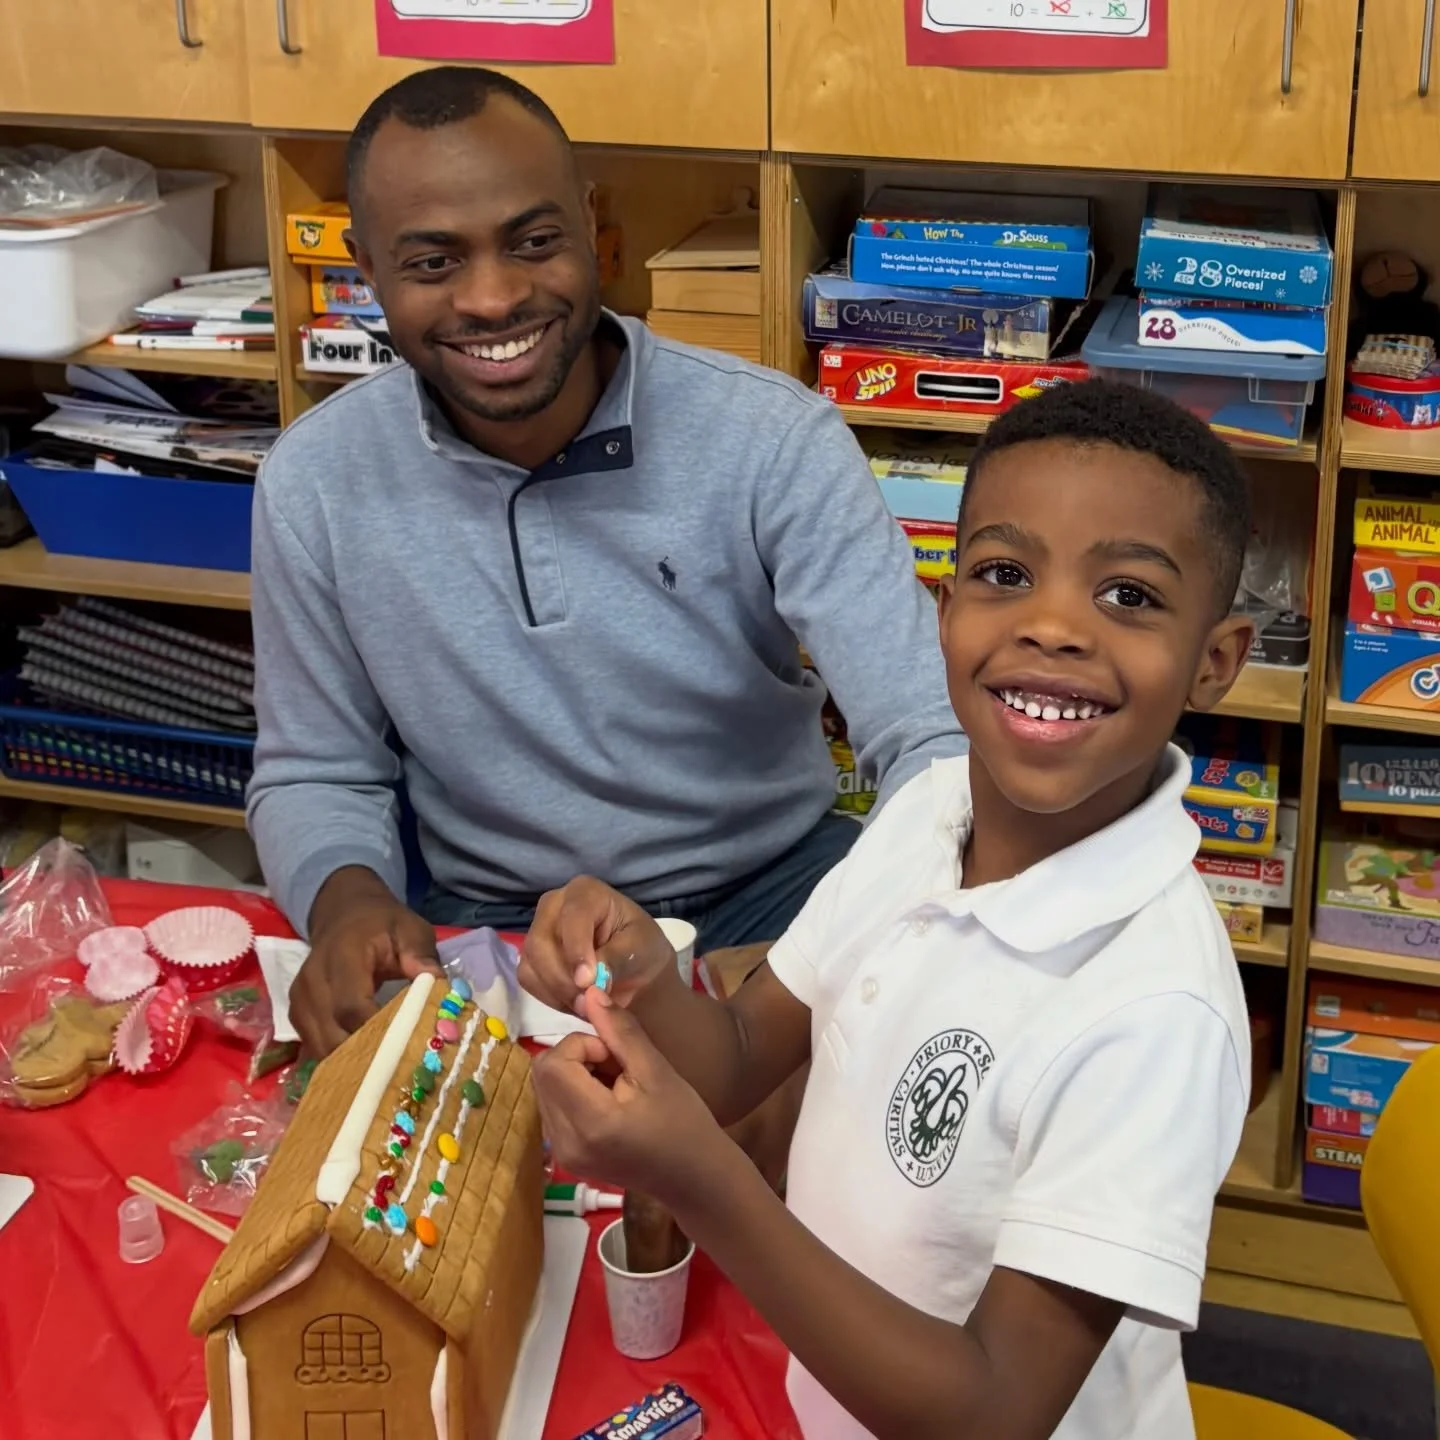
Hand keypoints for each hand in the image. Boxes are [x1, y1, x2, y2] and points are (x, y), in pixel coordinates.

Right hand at [292, 867, 440, 1055]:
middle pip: (332, 1034)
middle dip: (365, 1058)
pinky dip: (337, 1060)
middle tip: (399, 1073)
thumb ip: (421, 956)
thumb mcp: (410, 929)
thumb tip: (437, 986)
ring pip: (320, 1047)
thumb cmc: (383, 924)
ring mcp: (300, 1000)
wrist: (345, 912)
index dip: (375, 1033)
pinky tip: (363, 1068)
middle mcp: (313, 981)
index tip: (404, 1051)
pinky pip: (313, 1047)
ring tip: (384, 1074)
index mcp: (342, 956)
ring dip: (350, 1064)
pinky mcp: (298, 1014)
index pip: (351, 1005)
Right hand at [519, 876, 677, 1019]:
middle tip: (588, 1002)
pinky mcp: (531, 957)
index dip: (576, 950)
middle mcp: (554, 905)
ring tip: (587, 1004)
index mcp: (586, 892)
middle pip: (541, 942)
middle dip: (563, 979)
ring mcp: (538, 930)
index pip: (572, 916)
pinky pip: (528, 980)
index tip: (588, 982)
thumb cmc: (640, 948)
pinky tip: (574, 1002)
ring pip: (531, 964)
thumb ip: (617, 958)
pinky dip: (550, 997)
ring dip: (557, 992)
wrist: (634, 969)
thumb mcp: (641, 948)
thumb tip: (590, 977)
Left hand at [531, 988, 730, 1207]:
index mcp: (591, 1122)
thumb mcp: (656, 1070)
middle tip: (616, 1067)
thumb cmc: (683, 1122)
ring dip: (573, 1074)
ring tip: (613, 1085)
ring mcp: (562, 1154)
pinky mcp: (564, 1158)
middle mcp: (565, 1142)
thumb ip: (620, 1031)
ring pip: (544, 1088)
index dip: (581, 1045)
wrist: (693, 1177)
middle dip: (576, 1057)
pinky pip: (552, 1108)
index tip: (615, 1055)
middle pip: (543, 1074)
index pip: (553, 1063)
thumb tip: (590, 994)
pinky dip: (573, 1094)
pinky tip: (607, 1103)